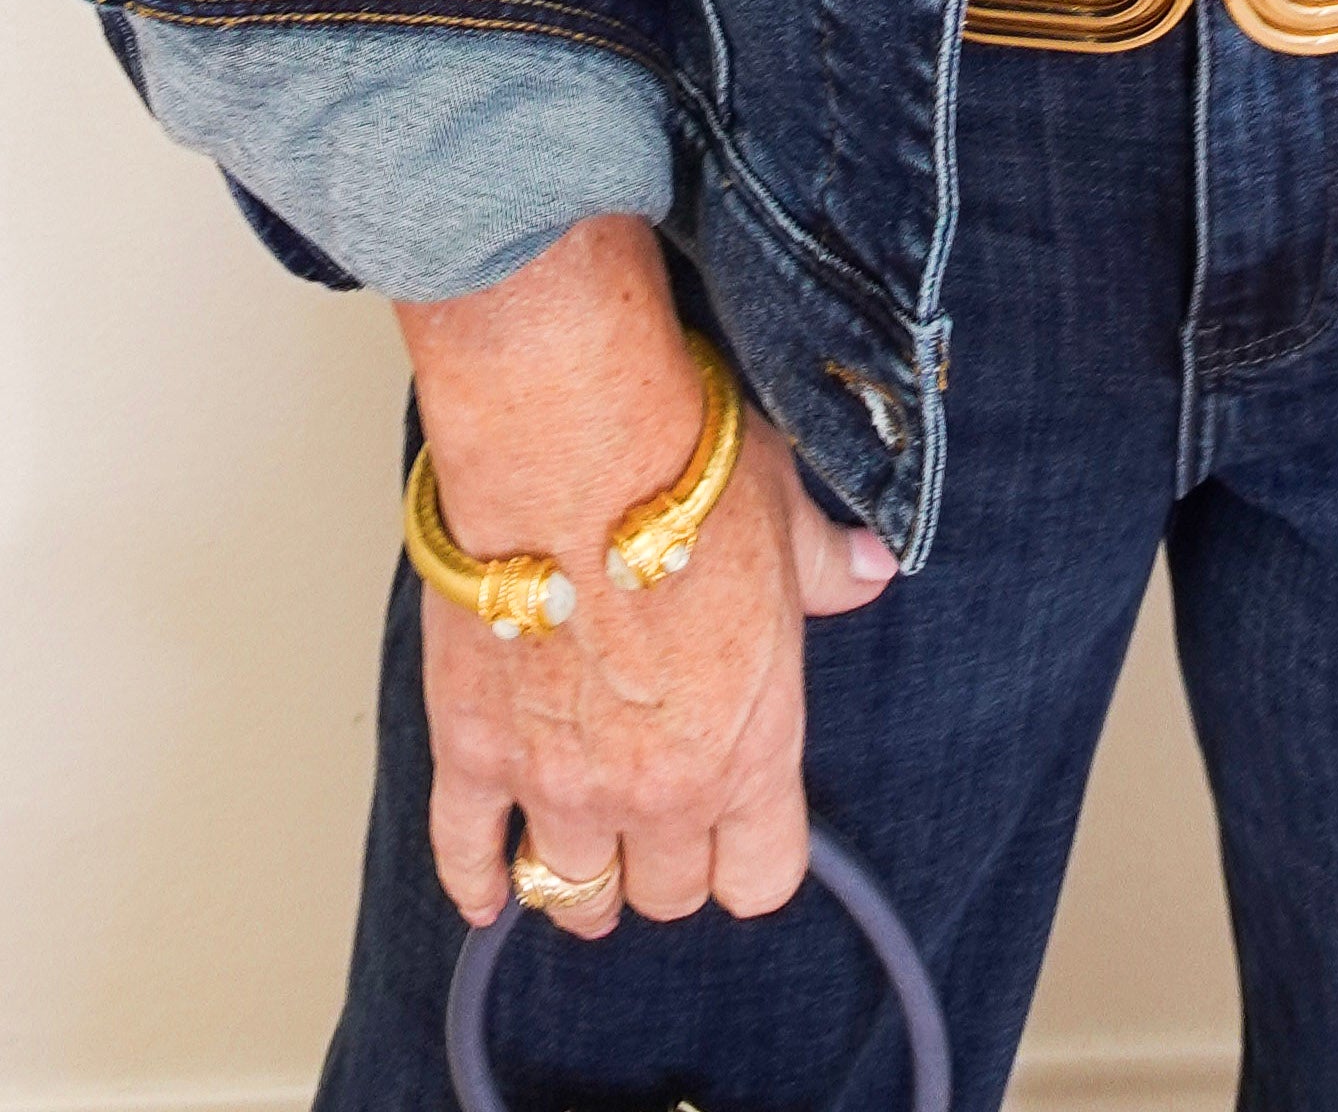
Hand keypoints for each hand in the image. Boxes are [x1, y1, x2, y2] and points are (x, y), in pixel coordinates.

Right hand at [398, 214, 897, 937]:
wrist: (574, 444)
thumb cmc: (685, 477)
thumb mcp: (787, 518)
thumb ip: (829, 569)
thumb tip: (872, 567)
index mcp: (751, 748)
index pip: (762, 878)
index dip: (748, 857)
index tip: (734, 833)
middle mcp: (660, 789)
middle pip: (666, 892)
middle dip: (662, 862)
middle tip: (651, 821)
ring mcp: (561, 781)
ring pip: (572, 890)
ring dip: (577, 877)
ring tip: (577, 851)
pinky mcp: (474, 751)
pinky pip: (465, 852)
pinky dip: (476, 878)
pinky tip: (487, 889)